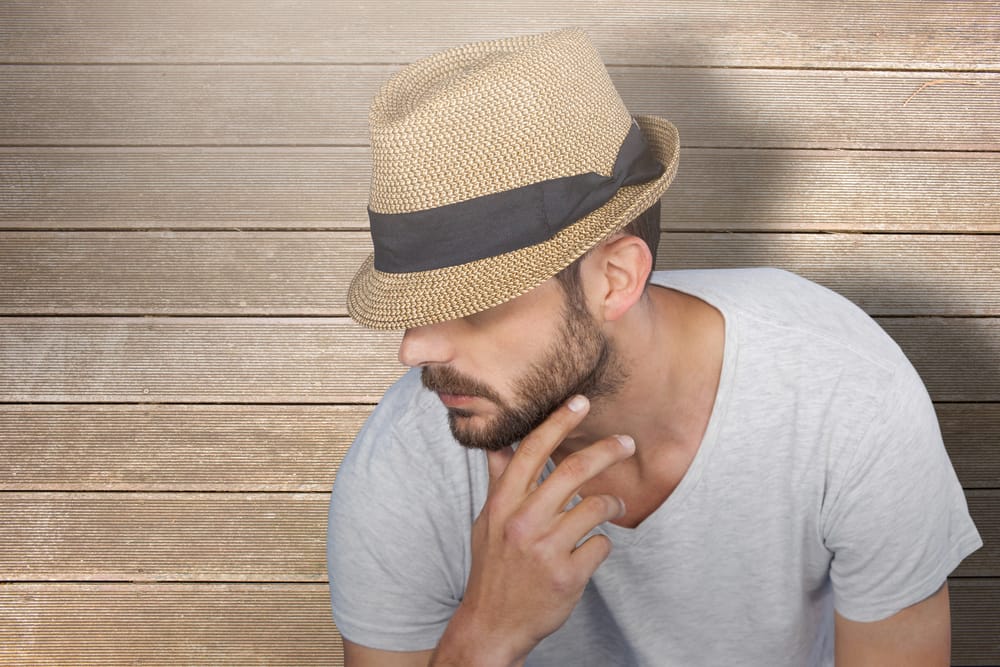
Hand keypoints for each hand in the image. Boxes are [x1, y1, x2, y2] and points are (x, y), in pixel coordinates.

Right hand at [432, 395, 634, 665]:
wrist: (492, 624)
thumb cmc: (493, 567)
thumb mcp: (487, 521)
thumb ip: (499, 482)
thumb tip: (498, 444)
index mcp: (503, 504)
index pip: (531, 450)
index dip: (558, 422)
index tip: (580, 402)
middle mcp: (522, 522)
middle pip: (572, 471)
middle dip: (607, 451)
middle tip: (627, 442)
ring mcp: (545, 550)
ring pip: (595, 507)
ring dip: (611, 503)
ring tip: (613, 505)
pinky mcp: (567, 576)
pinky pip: (601, 545)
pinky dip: (601, 544)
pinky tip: (590, 550)